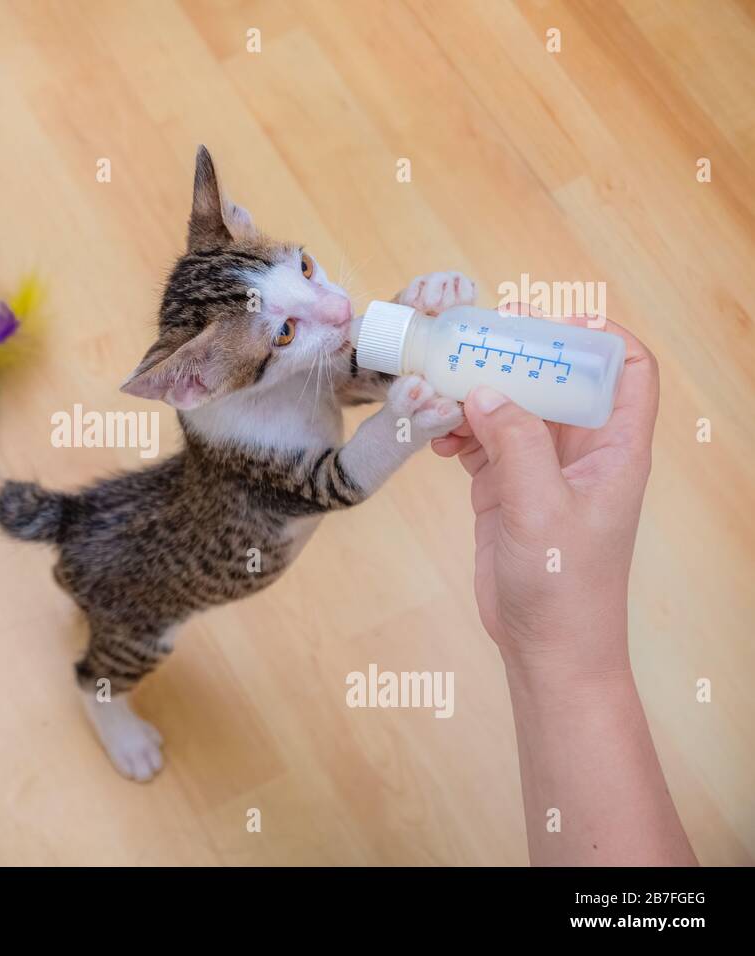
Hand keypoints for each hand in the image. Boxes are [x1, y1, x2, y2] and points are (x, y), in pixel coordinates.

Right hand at [431, 310, 658, 678]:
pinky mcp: (507, 490)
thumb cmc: (566, 587)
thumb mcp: (541, 509)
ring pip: (512, 408)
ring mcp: (542, 470)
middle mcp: (582, 452)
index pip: (628, 371)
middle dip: (518, 358)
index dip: (598, 338)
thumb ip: (515, 444)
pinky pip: (483, 441)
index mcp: (615, 449)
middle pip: (557, 380)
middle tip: (474, 343)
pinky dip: (459, 432)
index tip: (551, 322)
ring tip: (442, 394)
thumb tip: (483, 392)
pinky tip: (437, 438)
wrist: (547, 648)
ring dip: (478, 396)